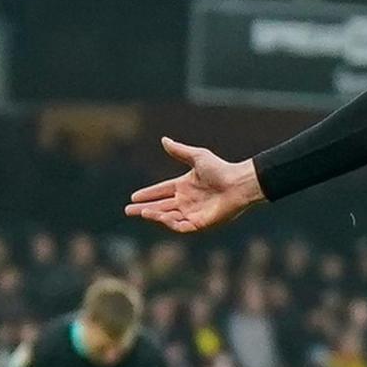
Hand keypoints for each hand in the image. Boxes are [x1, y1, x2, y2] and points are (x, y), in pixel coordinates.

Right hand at [126, 138, 263, 232]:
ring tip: (142, 212)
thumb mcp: (197, 157)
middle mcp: (186, 201)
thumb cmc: (221, 168)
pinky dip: (169, 223)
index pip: (161, 191)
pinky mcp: (200, 223)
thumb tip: (164, 139)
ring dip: (154, 215)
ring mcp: (193, 213)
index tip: (133, 196)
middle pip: (160, 206)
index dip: (148, 194)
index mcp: (184, 186)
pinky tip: (160, 216)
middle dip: (144, 209)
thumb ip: (180, 151)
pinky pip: (181, 226)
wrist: (239, 183)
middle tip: (127, 210)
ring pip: (168, 217)